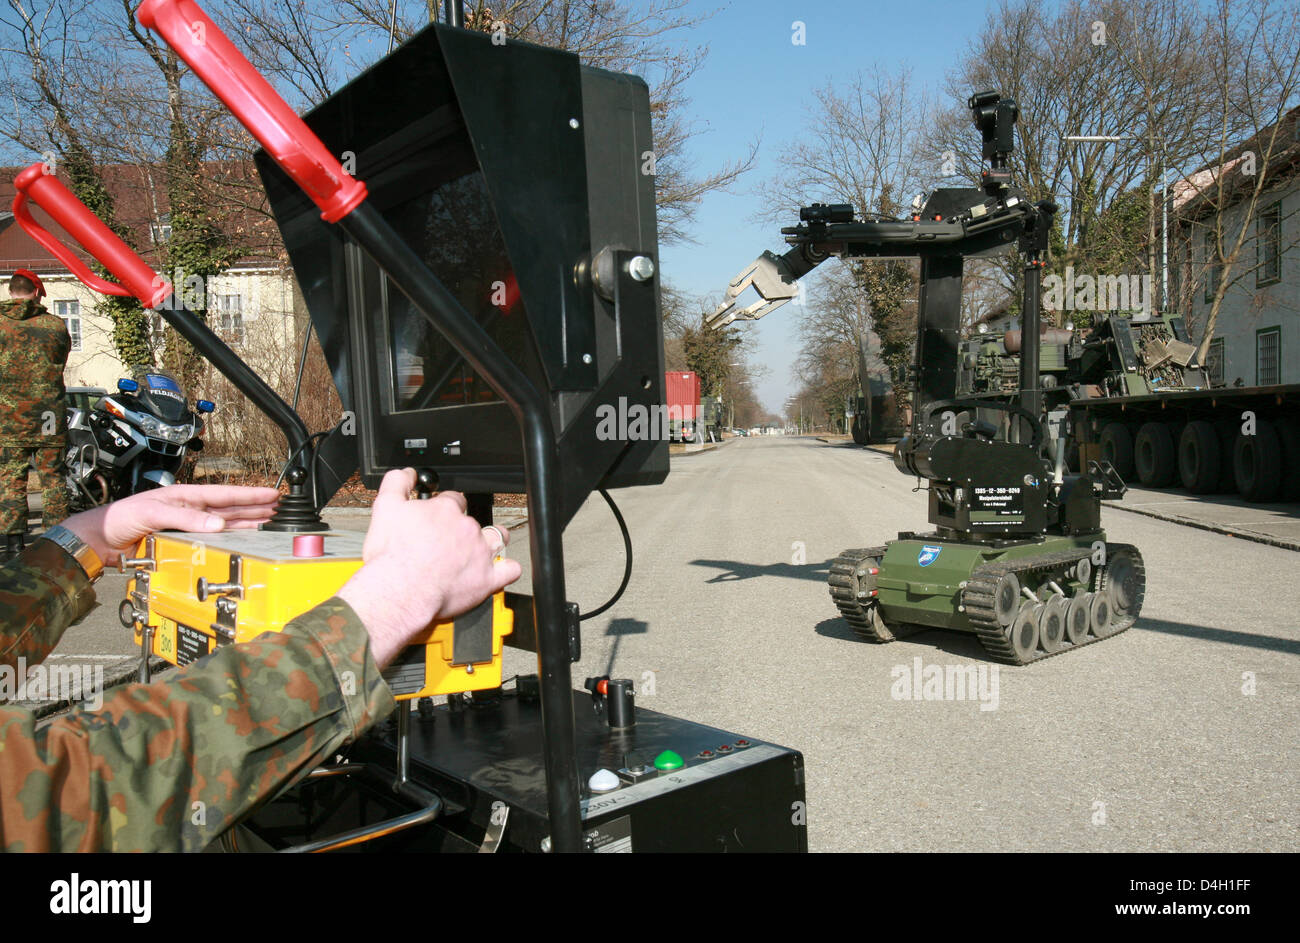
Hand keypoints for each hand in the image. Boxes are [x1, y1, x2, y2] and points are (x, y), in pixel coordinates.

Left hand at [61, 485, 281, 564]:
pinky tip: (244, 539)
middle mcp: (191, 511)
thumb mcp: (153, 512)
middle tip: (279, 507)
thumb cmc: (120, 518)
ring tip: (269, 521)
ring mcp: (188, 527)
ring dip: (248, 522)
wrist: (101, 542)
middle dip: (256, 507)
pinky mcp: (183, 542)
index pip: (225, 494)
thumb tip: (217, 524)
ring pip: (227, 523)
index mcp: (186, 497)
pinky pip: (214, 539)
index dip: (250, 494)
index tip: (272, 493)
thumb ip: (186, 518)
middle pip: (231, 508)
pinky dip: (232, 538)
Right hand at [337, 468, 521, 666]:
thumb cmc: (391, 557)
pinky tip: (497, 570)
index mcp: (445, 510)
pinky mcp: (486, 578)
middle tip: (446, 542)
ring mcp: (479, 552)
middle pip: (473, 520)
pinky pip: (509, 570)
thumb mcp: (385, 508)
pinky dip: (506, 569)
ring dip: (491, 540)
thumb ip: (397, 483)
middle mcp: (466, 528)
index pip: (453, 499)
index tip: (438, 518)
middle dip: (462, 528)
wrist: (398, 592)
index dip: (445, 507)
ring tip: (477, 549)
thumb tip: (407, 473)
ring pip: (497, 537)